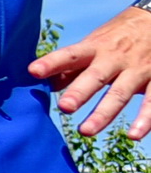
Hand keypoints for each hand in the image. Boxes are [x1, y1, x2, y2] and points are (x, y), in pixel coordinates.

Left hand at [30, 5, 150, 140]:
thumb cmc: (118, 37)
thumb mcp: (94, 44)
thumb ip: (72, 66)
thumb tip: (46, 85)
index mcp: (95, 48)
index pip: (70, 55)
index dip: (52, 62)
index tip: (33, 71)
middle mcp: (115, 58)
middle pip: (95, 76)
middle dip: (79, 92)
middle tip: (64, 107)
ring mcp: (138, 69)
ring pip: (120, 94)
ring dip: (104, 113)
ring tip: (86, 131)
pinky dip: (145, 120)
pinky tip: (134, 136)